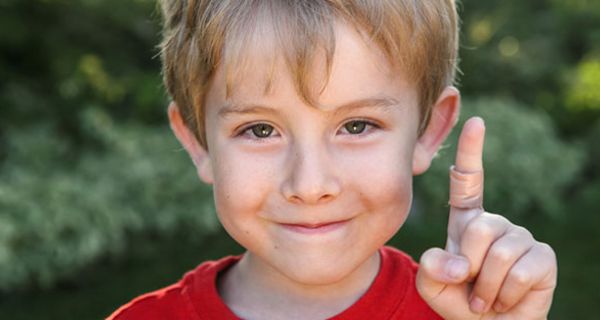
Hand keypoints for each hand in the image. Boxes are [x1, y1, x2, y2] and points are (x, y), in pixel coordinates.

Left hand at [416, 117, 556, 319]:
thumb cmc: (458, 302)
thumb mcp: (432, 285)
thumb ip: (432, 268)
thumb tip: (461, 261)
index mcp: (467, 222)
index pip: (468, 181)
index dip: (470, 151)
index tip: (475, 121)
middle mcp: (496, 224)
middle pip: (479, 228)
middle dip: (470, 265)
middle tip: (471, 286)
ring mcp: (522, 238)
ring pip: (500, 252)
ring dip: (487, 287)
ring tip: (486, 297)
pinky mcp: (543, 257)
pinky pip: (522, 269)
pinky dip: (507, 293)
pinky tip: (506, 299)